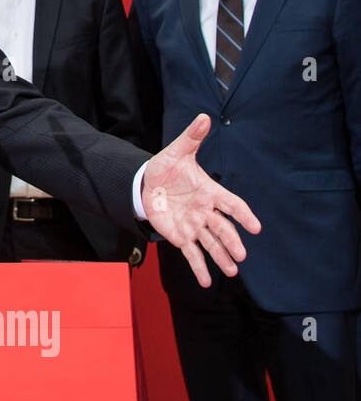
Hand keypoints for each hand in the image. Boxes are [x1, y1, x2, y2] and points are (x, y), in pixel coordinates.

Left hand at [142, 114, 261, 286]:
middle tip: (241, 255)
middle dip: (232, 242)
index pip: (231, 204)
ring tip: (232, 272)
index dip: (243, 215)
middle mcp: (205, 212)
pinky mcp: (181, 237)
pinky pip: (192, 254)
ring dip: (221, 258)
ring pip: (211, 244)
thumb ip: (191, 138)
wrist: (145, 185)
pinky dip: (199, 268)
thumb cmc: (165, 168)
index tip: (256, 227)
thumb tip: (203, 117)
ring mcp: (194, 226)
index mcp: (209, 191)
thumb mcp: (175, 152)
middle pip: (223, 228)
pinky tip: (207, 283)